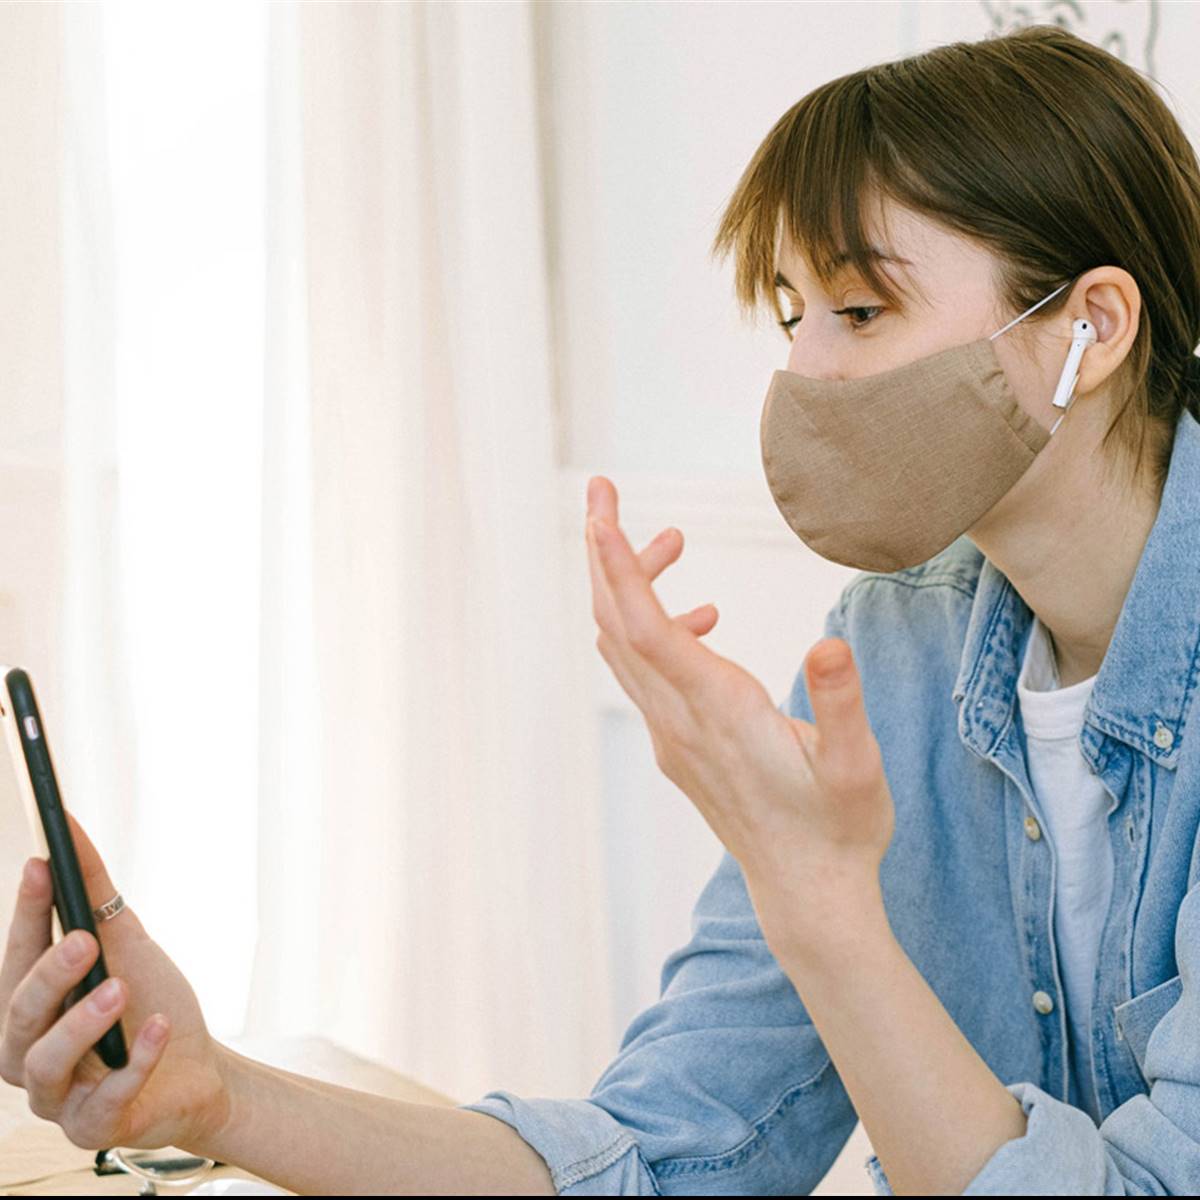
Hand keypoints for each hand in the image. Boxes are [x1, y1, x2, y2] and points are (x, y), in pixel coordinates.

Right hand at [0, 810, 232, 1152]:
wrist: (197, 1069)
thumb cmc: (150, 1002)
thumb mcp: (126, 941)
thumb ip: (95, 893)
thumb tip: (68, 828)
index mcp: (30, 1006)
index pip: (16, 957)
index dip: (25, 914)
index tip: (39, 865)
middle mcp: (30, 1053)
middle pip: (19, 1015)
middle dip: (48, 973)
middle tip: (83, 939)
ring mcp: (58, 1097)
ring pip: (46, 1064)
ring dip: (81, 1022)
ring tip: (118, 988)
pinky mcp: (94, 1129)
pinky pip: (105, 1101)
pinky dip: (132, 1062)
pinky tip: (156, 1029)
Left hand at [584, 476, 893, 946]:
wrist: (808, 892)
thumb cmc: (839, 827)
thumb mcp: (857, 766)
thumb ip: (841, 705)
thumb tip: (825, 646)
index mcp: (717, 710)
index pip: (645, 625)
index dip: (618, 564)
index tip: (598, 509)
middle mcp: (678, 719)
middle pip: (615, 623)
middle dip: (604, 553)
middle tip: (604, 491)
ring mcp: (671, 734)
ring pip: (624, 645)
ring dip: (630, 587)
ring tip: (673, 541)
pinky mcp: (678, 745)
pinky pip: (643, 672)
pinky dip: (652, 628)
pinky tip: (703, 622)